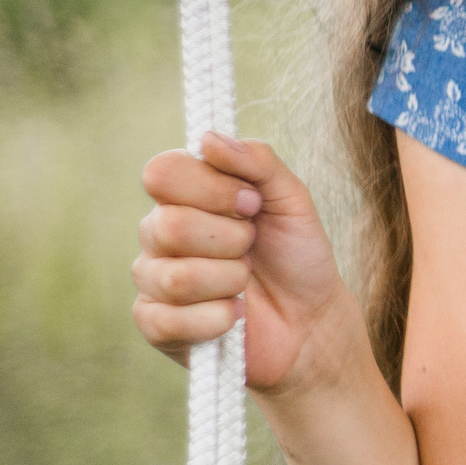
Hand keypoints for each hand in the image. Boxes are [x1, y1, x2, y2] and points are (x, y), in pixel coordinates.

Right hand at [130, 133, 361, 395]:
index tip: (251, 203)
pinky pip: (169, 320)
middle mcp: (159, 232)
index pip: (161, 173)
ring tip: (245, 283)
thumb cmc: (297, 255)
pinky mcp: (156, 325)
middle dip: (231, 240)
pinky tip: (234, 316)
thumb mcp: (291, 199)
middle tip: (253, 249)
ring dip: (229, 280)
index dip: (211, 188)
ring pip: (175, 277)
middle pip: (168, 225)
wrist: (312, 320)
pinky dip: (217, 318)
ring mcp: (153, 279)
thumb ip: (258, 161)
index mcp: (184, 195)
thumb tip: (209, 139)